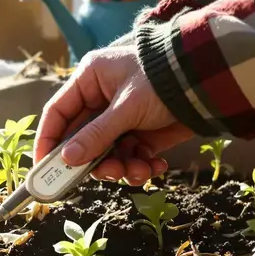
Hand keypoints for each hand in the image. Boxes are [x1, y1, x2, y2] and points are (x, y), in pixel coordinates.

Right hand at [34, 44, 193, 185]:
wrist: (211, 82)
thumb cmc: (163, 80)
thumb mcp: (126, 108)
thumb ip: (96, 135)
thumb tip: (67, 159)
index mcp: (89, 81)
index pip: (57, 113)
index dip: (48, 141)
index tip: (43, 168)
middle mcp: (101, 100)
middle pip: (82, 140)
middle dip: (94, 161)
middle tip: (106, 175)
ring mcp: (122, 119)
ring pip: (107, 154)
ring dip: (121, 167)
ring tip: (138, 170)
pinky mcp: (143, 134)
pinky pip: (130, 157)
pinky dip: (140, 166)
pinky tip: (155, 166)